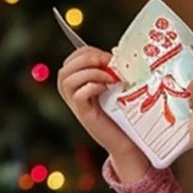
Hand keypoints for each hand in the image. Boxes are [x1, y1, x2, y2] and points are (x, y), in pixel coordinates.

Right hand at [57, 46, 148, 166]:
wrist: (128, 140)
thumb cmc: (123, 113)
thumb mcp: (115, 86)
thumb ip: (109, 71)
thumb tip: (114, 53)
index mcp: (78, 84)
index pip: (72, 59)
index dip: (88, 52)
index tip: (109, 56)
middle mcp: (72, 94)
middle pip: (64, 68)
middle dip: (86, 59)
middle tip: (108, 63)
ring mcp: (77, 105)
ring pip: (66, 79)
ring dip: (89, 72)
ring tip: (109, 78)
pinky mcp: (84, 115)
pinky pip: (77, 95)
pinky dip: (91, 87)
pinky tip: (105, 89)